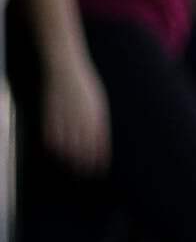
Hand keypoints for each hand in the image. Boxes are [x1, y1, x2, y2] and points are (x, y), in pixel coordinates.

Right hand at [41, 57, 107, 173]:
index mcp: (96, 115)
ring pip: (67, 143)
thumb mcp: (97, 103)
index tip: (99, 170)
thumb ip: (98, 121)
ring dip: (69, 157)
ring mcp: (66, 116)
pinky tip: (55, 152)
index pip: (99, 143)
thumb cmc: (83, 85)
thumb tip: (98, 140)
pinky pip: (51, 134)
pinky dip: (53, 145)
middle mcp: (82, 118)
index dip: (99, 158)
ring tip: (71, 167)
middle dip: (85, 162)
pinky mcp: (50, 113)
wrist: (64, 67)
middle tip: (84, 173)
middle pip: (84, 147)